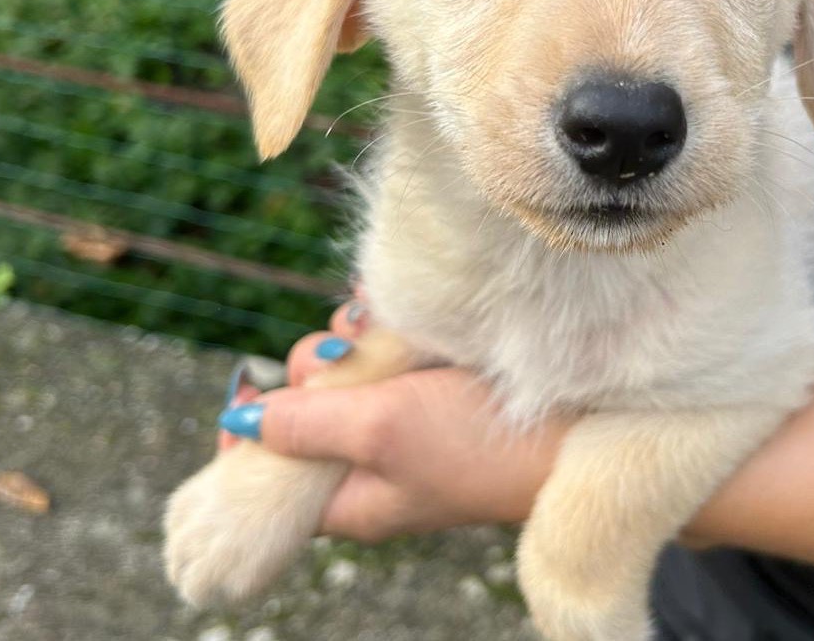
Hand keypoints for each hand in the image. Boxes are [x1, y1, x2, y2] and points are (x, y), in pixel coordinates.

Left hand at [218, 296, 570, 541]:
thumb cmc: (476, 444)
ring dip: (355, 340)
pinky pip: (384, 348)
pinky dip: (386, 328)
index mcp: (348, 496)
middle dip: (316, 369)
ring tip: (385, 333)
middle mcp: (369, 457)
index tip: (246, 387)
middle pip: (303, 404)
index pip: (268, 473)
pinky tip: (401, 318)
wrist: (575, 429)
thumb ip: (304, 423)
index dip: (248, 432)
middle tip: (346, 358)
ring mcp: (402, 416)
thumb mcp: (379, 432)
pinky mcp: (431, 384)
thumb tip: (238, 422)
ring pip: (345, 367)